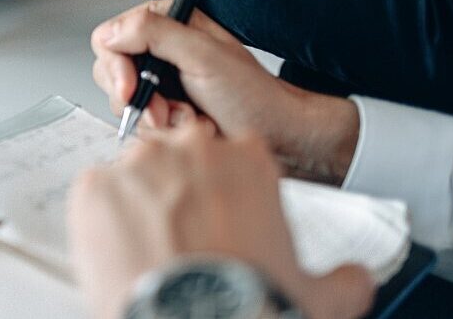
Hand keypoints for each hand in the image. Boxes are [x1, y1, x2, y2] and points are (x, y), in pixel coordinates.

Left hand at [68, 123, 373, 318]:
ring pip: (134, 175)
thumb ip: (343, 280)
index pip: (230, 156)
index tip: (220, 221)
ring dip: (139, 206)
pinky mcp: (94, 187)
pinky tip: (121, 254)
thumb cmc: (250, 306)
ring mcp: (137, 164)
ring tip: (149, 252)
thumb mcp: (317, 297)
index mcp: (246, 160)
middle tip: (183, 239)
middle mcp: (190, 149)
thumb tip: (358, 280)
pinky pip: (95, 194)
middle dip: (179, 192)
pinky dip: (103, 221)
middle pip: (177, 158)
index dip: (223, 192)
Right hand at [90, 0, 359, 183]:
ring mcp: (162, 81)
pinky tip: (191, 128)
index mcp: (167, 23)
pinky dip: (165, 132)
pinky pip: (141, 124)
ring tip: (189, 119)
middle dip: (139, 99)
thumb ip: (155, 34)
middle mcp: (160, 49)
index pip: (110, 38)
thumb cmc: (253, 96)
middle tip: (166, 112)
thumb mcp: (204, 56)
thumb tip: (112, 32)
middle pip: (111, 73)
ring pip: (125, 103)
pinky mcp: (165, 109)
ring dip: (156, 118)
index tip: (133, 89)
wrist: (279, 136)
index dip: (117, 67)